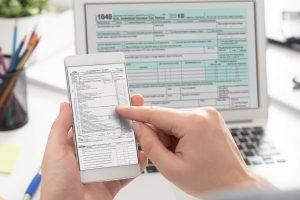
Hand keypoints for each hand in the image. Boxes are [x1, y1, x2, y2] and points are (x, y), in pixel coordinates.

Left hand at [41, 95, 147, 199]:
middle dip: (124, 119)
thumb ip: (60, 127)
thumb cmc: (56, 186)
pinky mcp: (114, 180)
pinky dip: (139, 163)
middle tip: (135, 105)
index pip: (93, 121)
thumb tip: (66, 104)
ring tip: (142, 126)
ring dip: (134, 138)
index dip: (104, 108)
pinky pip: (130, 170)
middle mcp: (92, 155)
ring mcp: (105, 167)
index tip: (115, 96)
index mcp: (77, 145)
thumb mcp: (55, 151)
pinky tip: (143, 153)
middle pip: (112, 132)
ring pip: (123, 149)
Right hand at [116, 105, 274, 196]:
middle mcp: (203, 113)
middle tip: (168, 155)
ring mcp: (208, 114)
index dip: (135, 113)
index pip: (156, 114)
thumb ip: (150, 145)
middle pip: (165, 118)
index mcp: (194, 123)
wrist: (235, 184)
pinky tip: (187, 149)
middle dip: (160, 135)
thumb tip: (138, 127)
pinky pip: (184, 121)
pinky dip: (179, 134)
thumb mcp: (172, 168)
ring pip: (174, 121)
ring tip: (183, 155)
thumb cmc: (210, 180)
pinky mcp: (209, 117)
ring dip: (170, 136)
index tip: (122, 109)